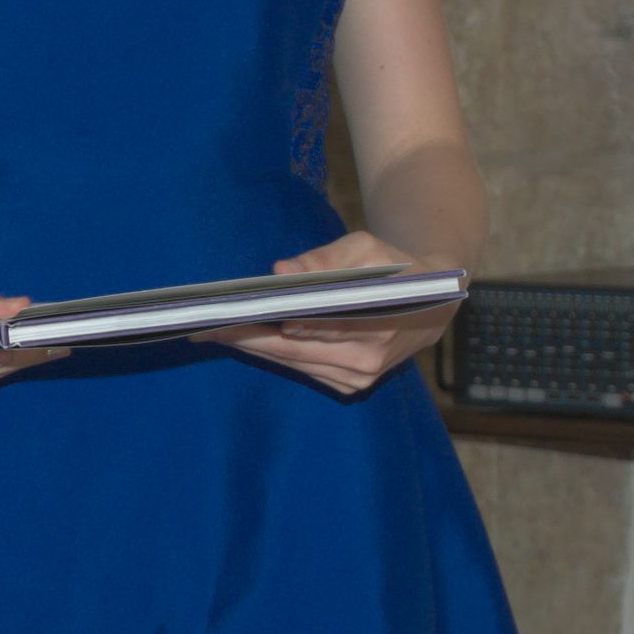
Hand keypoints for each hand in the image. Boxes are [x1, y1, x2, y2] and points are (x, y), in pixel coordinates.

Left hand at [214, 230, 455, 396]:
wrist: (434, 300)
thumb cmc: (396, 267)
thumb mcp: (367, 249)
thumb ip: (324, 260)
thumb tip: (280, 272)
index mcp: (373, 327)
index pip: (304, 329)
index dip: (260, 325)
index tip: (223, 317)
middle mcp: (364, 361)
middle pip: (289, 352)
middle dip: (243, 338)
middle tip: (199, 327)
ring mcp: (357, 378)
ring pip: (291, 364)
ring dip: (252, 348)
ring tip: (212, 331)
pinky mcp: (351, 385)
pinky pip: (301, 369)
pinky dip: (273, 354)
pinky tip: (245, 339)